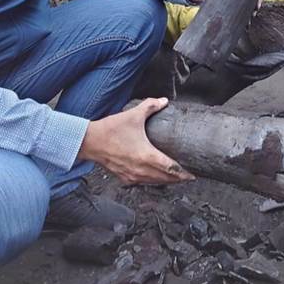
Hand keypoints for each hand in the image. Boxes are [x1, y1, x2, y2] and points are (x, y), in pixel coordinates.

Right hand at [77, 97, 194, 185]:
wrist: (90, 142)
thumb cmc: (111, 129)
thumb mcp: (133, 115)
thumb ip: (150, 106)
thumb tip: (164, 101)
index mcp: (147, 156)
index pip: (171, 169)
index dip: (183, 173)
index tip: (193, 174)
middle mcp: (141, 170)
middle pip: (165, 179)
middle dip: (178, 179)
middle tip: (188, 176)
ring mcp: (132, 176)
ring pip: (155, 183)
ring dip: (166, 181)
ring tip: (175, 178)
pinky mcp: (125, 178)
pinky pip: (143, 183)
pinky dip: (153, 181)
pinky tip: (155, 177)